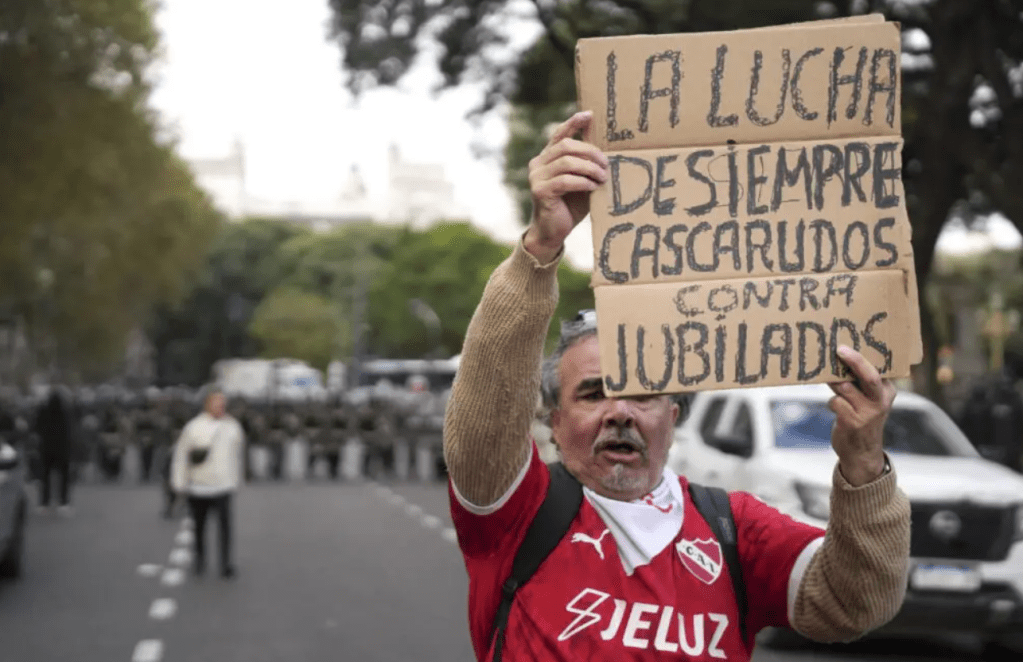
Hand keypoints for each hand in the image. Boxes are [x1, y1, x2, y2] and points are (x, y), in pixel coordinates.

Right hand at [523, 111, 608, 262]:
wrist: (553, 232)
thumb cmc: (570, 206)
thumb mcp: (581, 180)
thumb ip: (585, 164)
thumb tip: (606, 148)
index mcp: (547, 157)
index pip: (559, 134)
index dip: (573, 123)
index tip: (589, 115)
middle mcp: (538, 163)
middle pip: (566, 146)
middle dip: (590, 152)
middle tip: (606, 164)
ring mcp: (536, 177)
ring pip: (567, 162)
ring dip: (589, 168)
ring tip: (602, 177)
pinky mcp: (540, 191)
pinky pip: (565, 180)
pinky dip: (582, 182)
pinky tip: (592, 187)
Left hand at [828, 345, 896, 486]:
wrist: (861, 453)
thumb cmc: (861, 419)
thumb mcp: (868, 400)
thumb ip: (859, 382)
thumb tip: (838, 357)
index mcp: (887, 391)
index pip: (878, 369)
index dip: (864, 355)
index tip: (850, 342)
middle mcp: (881, 401)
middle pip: (869, 376)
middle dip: (854, 361)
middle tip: (840, 349)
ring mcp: (868, 413)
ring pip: (845, 387)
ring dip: (834, 383)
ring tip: (830, 382)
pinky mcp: (853, 423)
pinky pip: (835, 402)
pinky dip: (832, 402)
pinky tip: (836, 409)